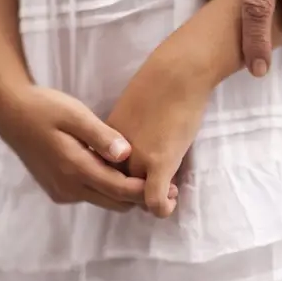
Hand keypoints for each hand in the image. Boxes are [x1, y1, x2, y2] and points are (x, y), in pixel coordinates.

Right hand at [0, 85, 173, 210]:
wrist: (10, 114)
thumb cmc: (45, 108)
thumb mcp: (75, 114)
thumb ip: (101, 135)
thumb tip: (126, 153)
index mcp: (75, 169)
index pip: (121, 191)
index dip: (147, 190)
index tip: (170, 185)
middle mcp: (68, 188)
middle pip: (116, 203)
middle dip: (141, 196)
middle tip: (167, 184)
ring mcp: (62, 192)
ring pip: (105, 201)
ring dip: (125, 193)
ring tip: (149, 176)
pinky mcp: (58, 191)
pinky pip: (91, 195)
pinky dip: (108, 188)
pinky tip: (119, 171)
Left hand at [106, 62, 211, 217]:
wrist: (176, 72)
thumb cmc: (158, 82)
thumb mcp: (129, 109)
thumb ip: (125, 131)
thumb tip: (133, 144)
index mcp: (104, 138)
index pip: (105, 171)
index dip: (122, 179)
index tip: (141, 177)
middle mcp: (115, 153)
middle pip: (117, 187)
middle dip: (134, 194)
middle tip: (158, 188)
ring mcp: (137, 159)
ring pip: (135, 197)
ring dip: (149, 200)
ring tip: (169, 192)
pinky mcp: (159, 162)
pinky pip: (154, 199)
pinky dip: (162, 208)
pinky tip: (170, 203)